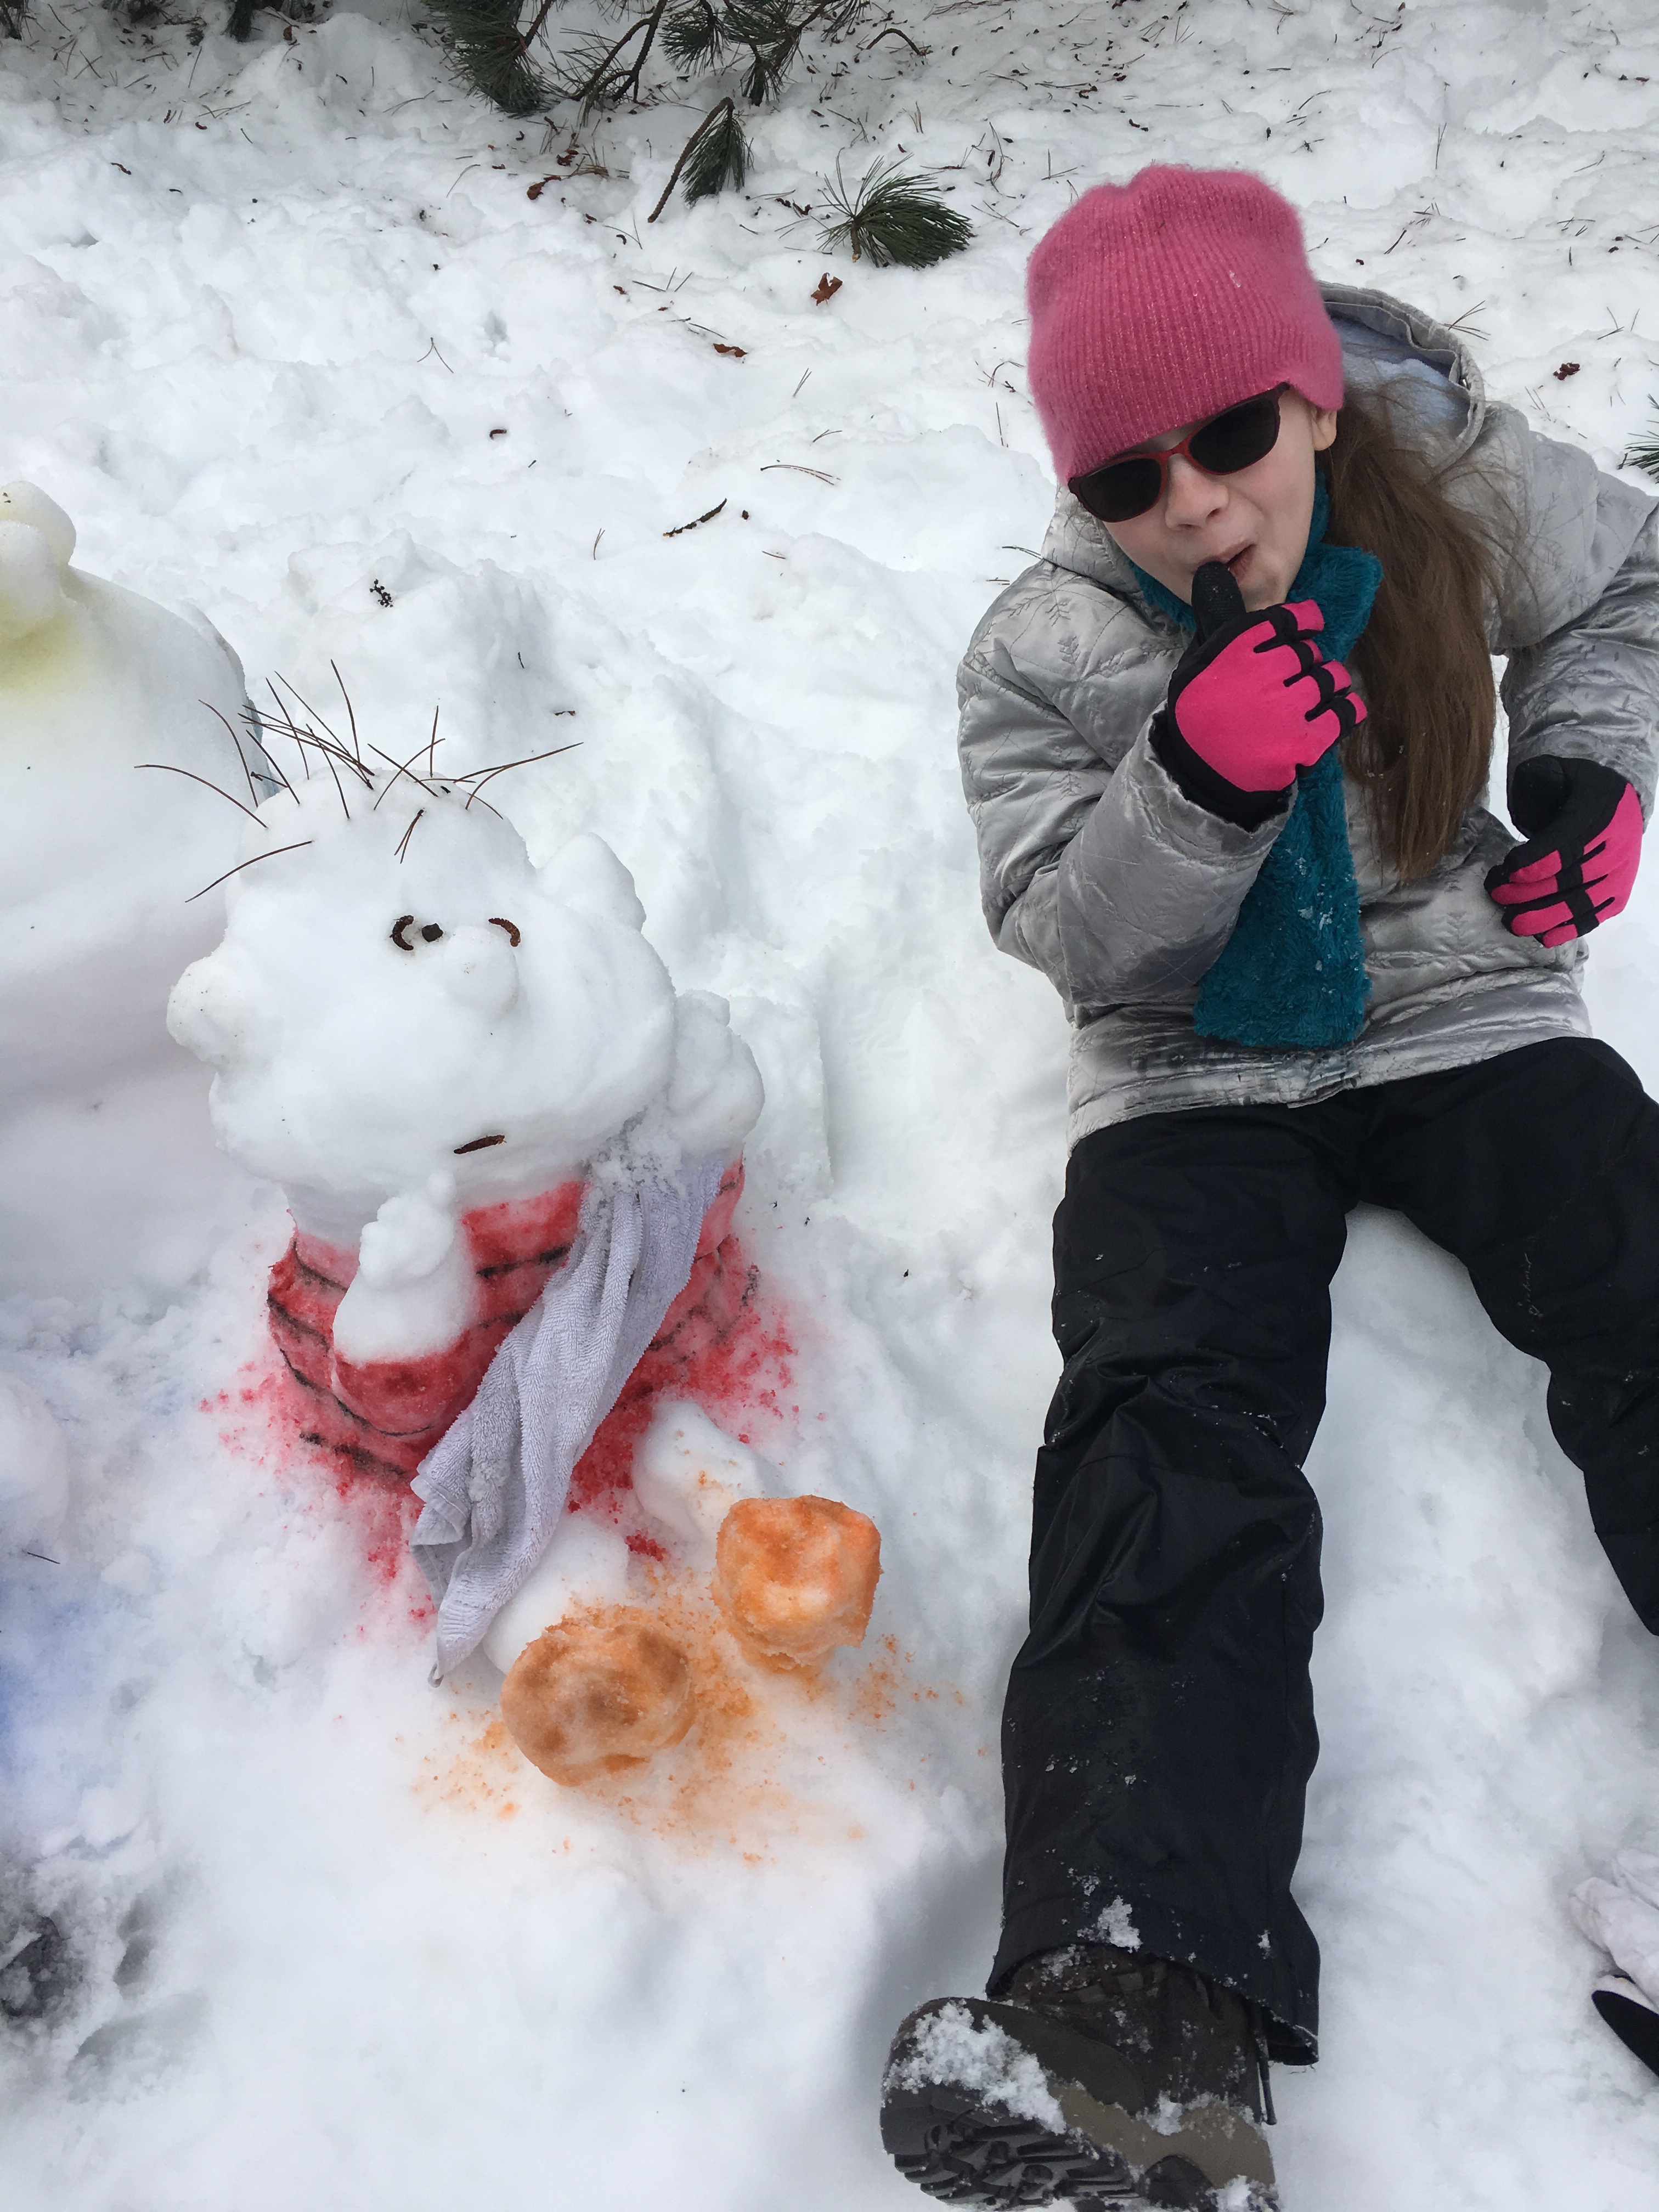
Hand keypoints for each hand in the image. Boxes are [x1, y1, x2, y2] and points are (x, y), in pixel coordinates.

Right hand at [1163, 563, 1366, 795]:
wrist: (1197, 779)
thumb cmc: (1200, 716)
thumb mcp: (1199, 663)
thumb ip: (1218, 618)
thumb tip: (1214, 569)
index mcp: (1233, 650)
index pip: (1284, 621)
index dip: (1304, 621)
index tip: (1310, 626)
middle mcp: (1261, 675)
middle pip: (1307, 653)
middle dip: (1309, 661)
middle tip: (1300, 676)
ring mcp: (1284, 711)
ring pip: (1329, 679)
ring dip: (1330, 682)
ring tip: (1320, 692)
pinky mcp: (1303, 744)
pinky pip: (1342, 714)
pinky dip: (1347, 709)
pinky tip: (1341, 711)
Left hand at [1486, 756, 1642, 946]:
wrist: (1618, 807)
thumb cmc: (1578, 791)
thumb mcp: (1561, 770)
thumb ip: (1541, 776)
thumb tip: (1530, 789)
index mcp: (1603, 813)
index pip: (1570, 842)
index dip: (1537, 860)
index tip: (1508, 869)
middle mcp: (1618, 847)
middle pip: (1571, 878)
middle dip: (1530, 891)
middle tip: (1497, 893)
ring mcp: (1620, 876)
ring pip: (1581, 903)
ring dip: (1543, 916)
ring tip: (1511, 921)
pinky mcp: (1617, 897)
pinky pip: (1592, 918)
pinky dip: (1566, 930)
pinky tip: (1540, 936)